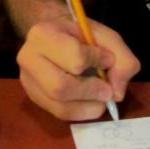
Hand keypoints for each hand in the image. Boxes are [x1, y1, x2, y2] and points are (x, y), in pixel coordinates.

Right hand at [18, 18, 140, 120]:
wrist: (53, 34)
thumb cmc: (79, 34)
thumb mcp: (106, 36)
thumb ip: (122, 59)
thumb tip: (117, 93)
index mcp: (44, 34)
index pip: (75, 57)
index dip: (97, 61)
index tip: (108, 58)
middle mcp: (28, 58)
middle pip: (60, 87)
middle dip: (91, 92)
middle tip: (107, 90)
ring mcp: (27, 80)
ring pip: (59, 105)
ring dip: (88, 106)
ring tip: (100, 98)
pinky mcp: (33, 97)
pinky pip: (58, 113)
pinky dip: (80, 112)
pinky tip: (89, 103)